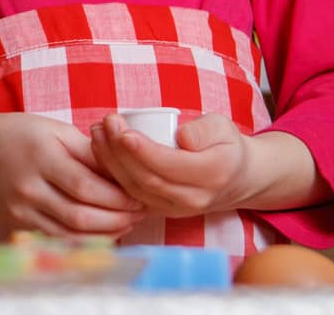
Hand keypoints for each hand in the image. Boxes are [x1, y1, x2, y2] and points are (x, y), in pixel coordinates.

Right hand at [0, 112, 145, 237]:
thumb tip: (125, 172)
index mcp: (41, 155)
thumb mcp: (55, 130)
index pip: (86, 186)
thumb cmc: (21, 135)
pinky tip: (101, 232)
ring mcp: (20, 210)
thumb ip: (90, 152)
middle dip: (116, 219)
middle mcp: (28, 186)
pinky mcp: (16, 225)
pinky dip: (83, 239)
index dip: (117, 197)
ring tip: (126, 224)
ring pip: (70, 233)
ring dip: (104, 233)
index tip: (139, 198)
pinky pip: (56, 238)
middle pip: (80, 215)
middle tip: (139, 214)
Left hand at [90, 112, 255, 216]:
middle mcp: (193, 198)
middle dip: (119, 151)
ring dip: (110, 161)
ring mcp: (175, 208)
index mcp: (212, 174)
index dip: (143, 151)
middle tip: (105, 123)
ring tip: (97, 131)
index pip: (170, 165)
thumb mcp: (223, 127)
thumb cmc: (225, 145)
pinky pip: (130, 194)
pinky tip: (99, 148)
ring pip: (134, 189)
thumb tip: (181, 136)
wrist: (235, 179)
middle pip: (147, 179)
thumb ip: (204, 130)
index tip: (123, 131)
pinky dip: (112, 173)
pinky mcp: (160, 210)